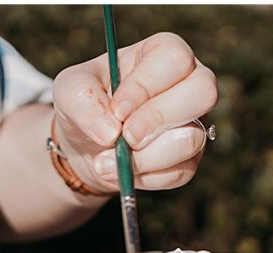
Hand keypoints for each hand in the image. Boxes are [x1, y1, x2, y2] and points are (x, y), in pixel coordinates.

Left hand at [52, 32, 217, 192]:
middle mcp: (188, 85)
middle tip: (125, 136)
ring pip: (192, 138)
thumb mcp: (69, 91)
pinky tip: (120, 172)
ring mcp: (194, 124)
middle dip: (158, 118)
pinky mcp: (189, 160)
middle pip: (204, 91)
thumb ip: (82, 100)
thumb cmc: (85, 106)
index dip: (146, 85)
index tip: (116, 109)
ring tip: (106, 161)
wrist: (87, 146)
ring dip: (146, 157)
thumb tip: (111, 132)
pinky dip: (145, 177)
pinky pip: (180, 172)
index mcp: (161, 55)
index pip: (174, 58)